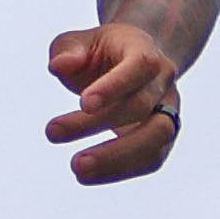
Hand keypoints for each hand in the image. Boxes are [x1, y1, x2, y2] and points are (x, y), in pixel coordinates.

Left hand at [42, 23, 180, 185]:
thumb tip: (59, 66)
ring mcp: (168, 112)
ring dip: (116, 157)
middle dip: (97, 123)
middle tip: (51, 133)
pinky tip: (87, 176)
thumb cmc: (101, 54)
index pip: (139, 67)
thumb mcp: (80, 42)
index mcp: (146, 51)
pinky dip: (119, 170)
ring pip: (156, 138)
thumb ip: (68, 51)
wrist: (136, 63)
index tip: (83, 104)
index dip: (114, 86)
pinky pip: (150, 159)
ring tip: (76, 169)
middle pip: (140, 106)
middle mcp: (163, 82)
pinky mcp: (163, 139)